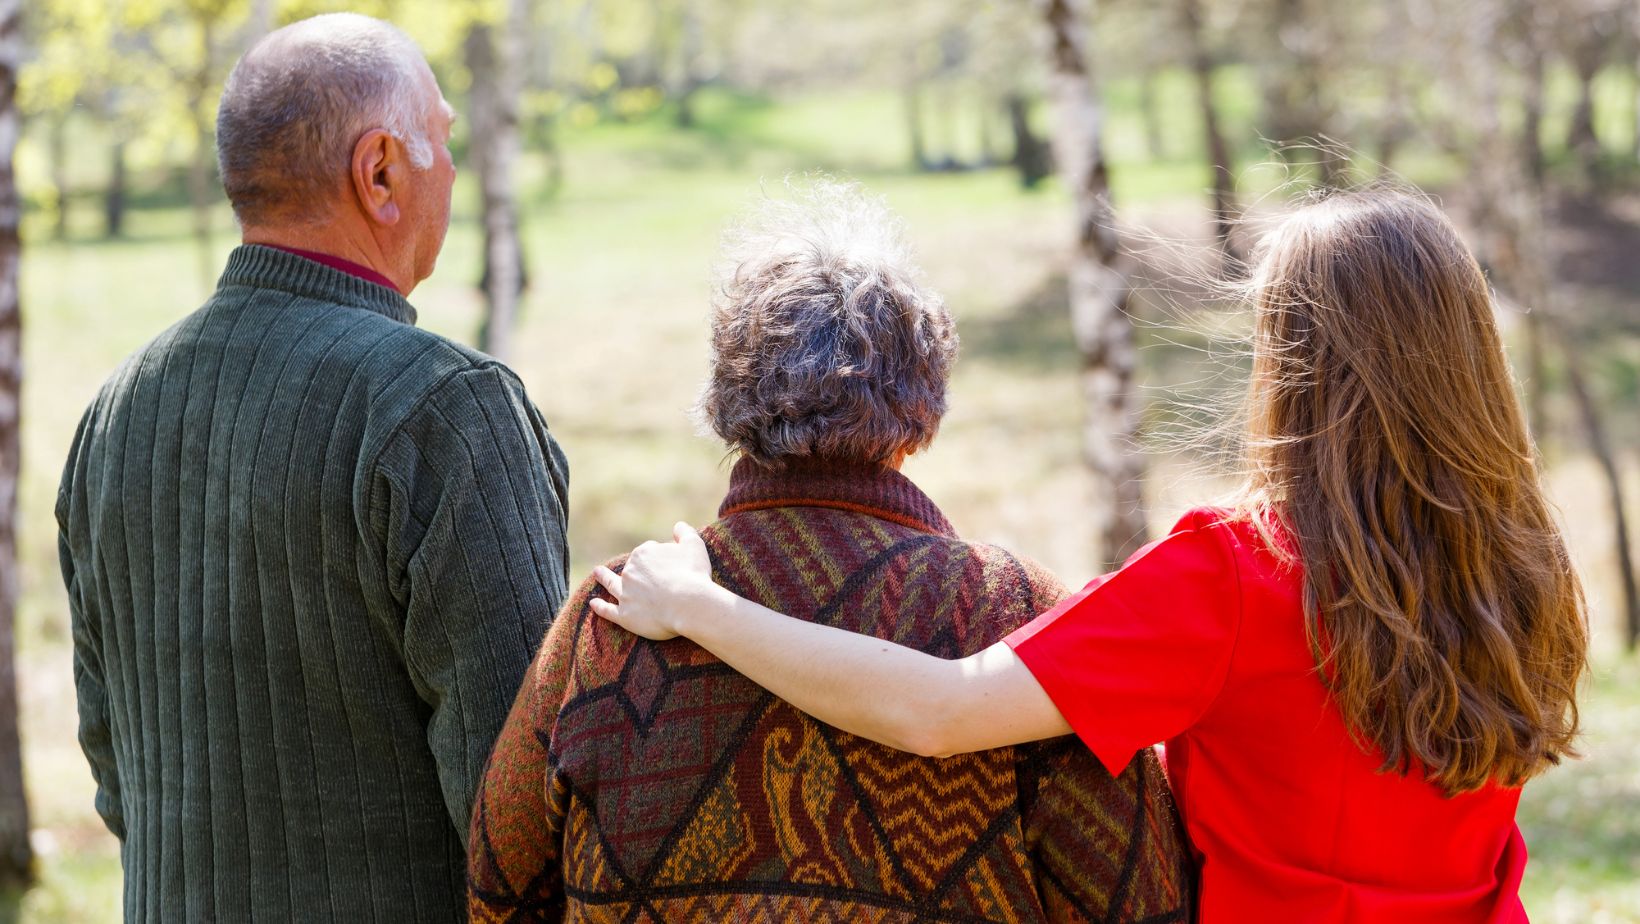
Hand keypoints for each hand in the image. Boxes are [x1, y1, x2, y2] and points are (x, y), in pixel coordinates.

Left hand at [590, 522, 717, 640]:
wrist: (689, 604)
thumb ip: (685, 532)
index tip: (671, 568)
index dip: (661, 560)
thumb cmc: (693, 574)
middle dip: (639, 571)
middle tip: (650, 579)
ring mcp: (625, 594)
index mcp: (643, 553)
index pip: (649, 553)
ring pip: (612, 584)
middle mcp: (630, 572)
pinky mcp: (625, 615)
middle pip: (633, 568)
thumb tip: (678, 525)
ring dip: (604, 577)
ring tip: (597, 572)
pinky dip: (600, 607)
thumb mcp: (694, 545)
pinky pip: (608, 610)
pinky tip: (593, 604)